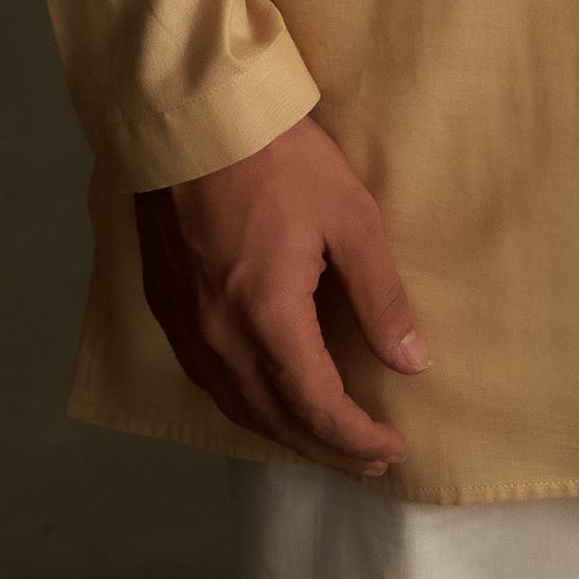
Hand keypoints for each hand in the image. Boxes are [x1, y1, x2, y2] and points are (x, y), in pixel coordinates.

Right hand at [135, 113, 427, 474]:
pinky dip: (249, 405)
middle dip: (328, 447)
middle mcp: (220, 342)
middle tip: (371, 459)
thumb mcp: (350, 217)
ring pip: (239, 408)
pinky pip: (211, 383)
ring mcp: (186, 330)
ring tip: (328, 441)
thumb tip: (411, 363)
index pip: (318, 408)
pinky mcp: (166, 310)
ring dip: (286, 433)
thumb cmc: (281, 161)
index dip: (358, 437)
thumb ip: (380, 296)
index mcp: (268, 321)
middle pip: (277, 421)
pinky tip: (269, 400)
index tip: (395, 449)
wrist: (195, 120)